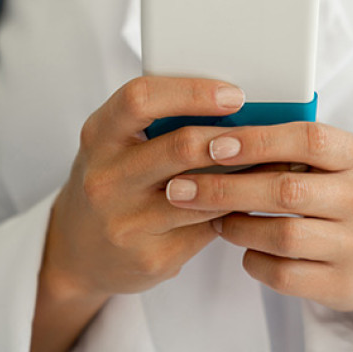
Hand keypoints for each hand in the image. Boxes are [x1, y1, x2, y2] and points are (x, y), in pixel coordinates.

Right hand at [30, 77, 244, 351]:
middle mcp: (106, 179)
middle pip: (180, 147)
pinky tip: (252, 199)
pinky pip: (206, 228)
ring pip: (202, 193)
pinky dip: (234, 211)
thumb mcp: (116, 144)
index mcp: (99, 137)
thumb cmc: (112, 182)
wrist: (78, 252)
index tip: (234, 95)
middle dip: (232, 138)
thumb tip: (235, 104)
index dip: (191, 93)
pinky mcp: (151, 258)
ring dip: (244, 177)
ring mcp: (126, 223)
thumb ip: (157, 123)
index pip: (140, 99)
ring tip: (274, 163)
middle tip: (266, 133)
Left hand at [165, 122, 352, 339]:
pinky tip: (243, 248)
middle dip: (225, 188)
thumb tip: (213, 133)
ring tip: (212, 218)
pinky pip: (283, 274)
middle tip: (181, 188)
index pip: (307, 140)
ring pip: (282, 235)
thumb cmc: (334, 195)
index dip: (257, 141)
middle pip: (286, 190)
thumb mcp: (326, 162)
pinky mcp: (341, 284)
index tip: (213, 145)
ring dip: (235, 226)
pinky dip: (253, 260)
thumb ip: (283, 146)